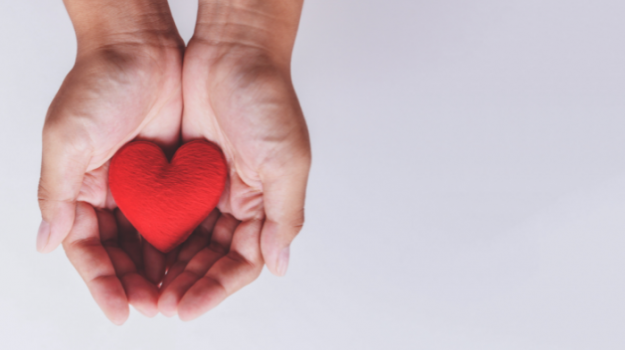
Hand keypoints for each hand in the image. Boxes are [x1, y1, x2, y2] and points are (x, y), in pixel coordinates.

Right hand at [37, 0, 184, 323]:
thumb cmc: (98, 83)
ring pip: (155, 242)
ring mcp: (147, 188)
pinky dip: (187, 241)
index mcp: (82, 191)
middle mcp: (114, 195)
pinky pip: (183, 217)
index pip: (90, 250)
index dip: (103, 283)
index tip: (120, 310)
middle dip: (138, 284)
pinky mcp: (177, 176)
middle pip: (124, 254)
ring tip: (179, 296)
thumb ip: (57, 192)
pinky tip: (199, 261)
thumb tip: (47, 241)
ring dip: (165, 270)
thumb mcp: (67, 137)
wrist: (144, 45)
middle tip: (157, 308)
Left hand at [158, 0, 310, 319]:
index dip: (218, 288)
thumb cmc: (267, 99)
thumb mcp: (287, 161)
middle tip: (162, 306)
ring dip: (170, 267)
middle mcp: (237, 202)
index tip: (188, 307)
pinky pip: (166, 213)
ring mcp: (208, 189)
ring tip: (146, 290)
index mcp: (265, 203)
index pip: (244, 261)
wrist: (230, 51)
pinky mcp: (182, 173)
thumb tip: (279, 264)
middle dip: (189, 284)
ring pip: (188, 242)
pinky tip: (137, 254)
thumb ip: (284, 216)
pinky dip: (154, 236)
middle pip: (213, 258)